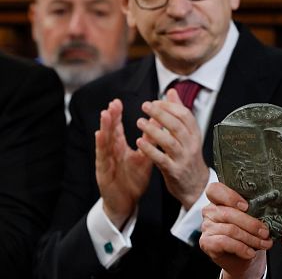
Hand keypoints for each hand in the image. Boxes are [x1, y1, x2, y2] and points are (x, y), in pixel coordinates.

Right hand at [95, 99, 152, 227]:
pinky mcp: (104, 174)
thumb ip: (148, 142)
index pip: (117, 130)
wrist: (126, 203)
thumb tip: (157, 124)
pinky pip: (103, 159)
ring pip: (105, 143)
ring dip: (105, 128)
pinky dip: (101, 147)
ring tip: (105, 115)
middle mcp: (112, 153)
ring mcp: (106, 163)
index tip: (117, 102)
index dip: (117, 117)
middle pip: (110, 133)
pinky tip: (100, 137)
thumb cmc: (133, 180)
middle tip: (113, 104)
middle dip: (111, 118)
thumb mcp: (143, 158)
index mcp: (120, 149)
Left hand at [136, 89, 208, 208]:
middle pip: (177, 126)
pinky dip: (150, 150)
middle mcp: (191, 145)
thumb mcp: (188, 135)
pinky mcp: (174, 171)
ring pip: (169, 142)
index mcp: (195, 134)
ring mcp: (183, 159)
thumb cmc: (188, 157)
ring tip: (139, 122)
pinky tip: (139, 142)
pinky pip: (161, 159)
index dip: (170, 106)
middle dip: (161, 114)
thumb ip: (179, 113)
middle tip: (145, 106)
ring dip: (153, 130)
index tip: (155, 101)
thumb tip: (171, 91)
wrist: (195, 186)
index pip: (185, 115)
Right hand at [200, 182, 272, 278]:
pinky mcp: (206, 242)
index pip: (215, 189)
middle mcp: (210, 211)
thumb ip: (253, 209)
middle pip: (229, 213)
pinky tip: (250, 253)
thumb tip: (270, 209)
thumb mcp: (250, 217)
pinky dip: (241, 248)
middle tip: (266, 232)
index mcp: (219, 199)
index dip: (230, 197)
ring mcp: (206, 226)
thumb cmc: (246, 232)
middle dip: (251, 224)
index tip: (246, 206)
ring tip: (264, 244)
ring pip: (230, 229)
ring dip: (251, 239)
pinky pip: (225, 242)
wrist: (239, 256)